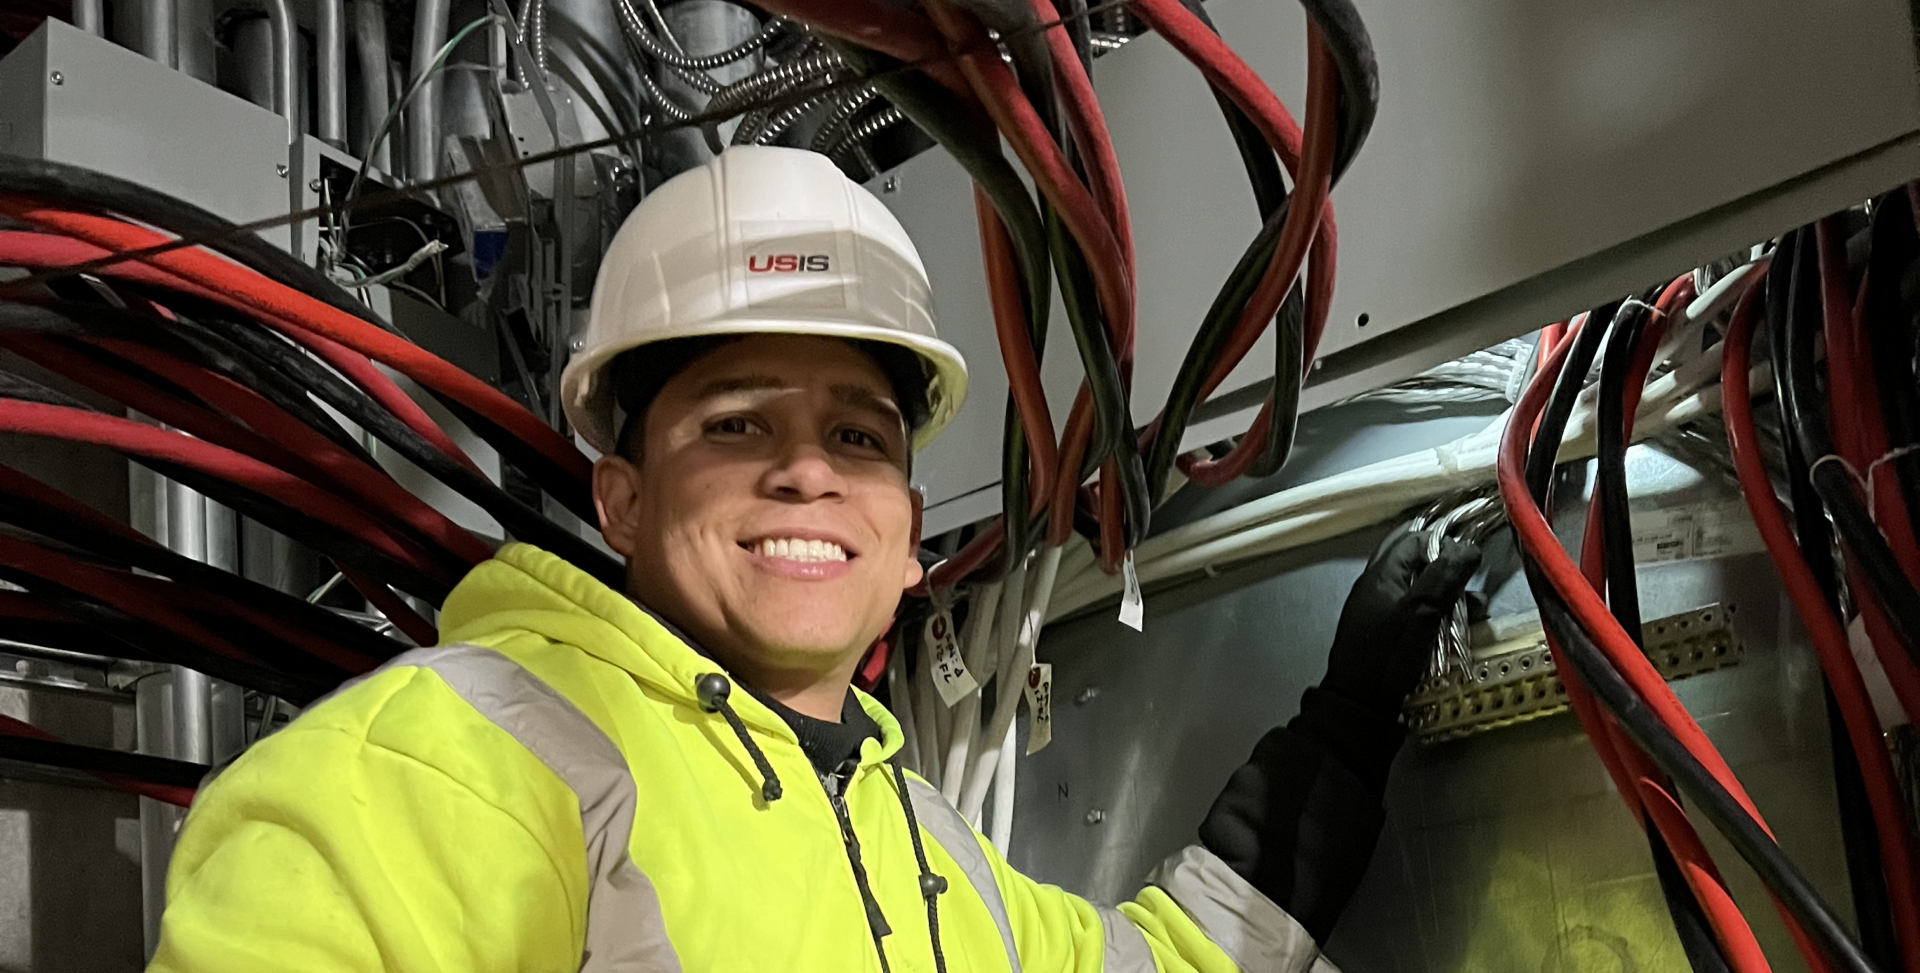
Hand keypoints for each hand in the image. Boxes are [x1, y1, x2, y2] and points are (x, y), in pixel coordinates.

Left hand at [1318, 526, 1480, 716]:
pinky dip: (1441, 620)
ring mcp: (1383, 612)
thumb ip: (1444, 576)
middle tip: (1472, 593)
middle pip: (1421, 566)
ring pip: (1425, 593)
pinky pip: (1420, 616)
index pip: (1414, 540)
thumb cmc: (1388, 654)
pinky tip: (1458, 633)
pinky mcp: (1391, 635)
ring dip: (1452, 601)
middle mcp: (1380, 587)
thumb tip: (1468, 547)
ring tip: (1474, 615)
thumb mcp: (1421, 611)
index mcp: (1381, 574)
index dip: (1444, 544)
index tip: (1469, 562)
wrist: (1361, 704)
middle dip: (1452, 576)